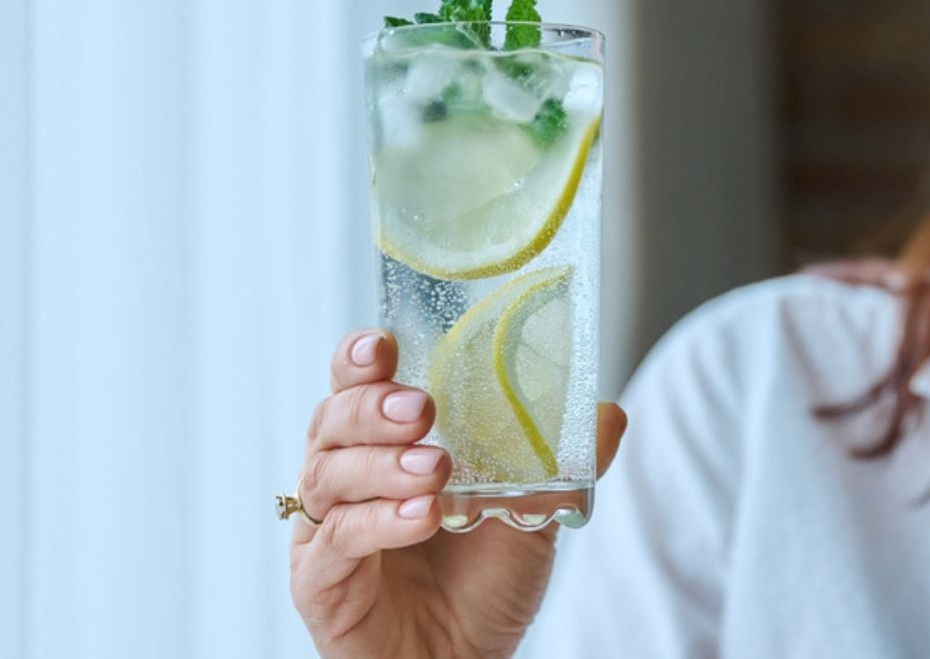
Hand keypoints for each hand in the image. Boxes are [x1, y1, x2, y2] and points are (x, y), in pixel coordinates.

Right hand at [289, 329, 628, 657]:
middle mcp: (344, 479)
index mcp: (382, 446)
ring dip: (384, 465)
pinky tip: (422, 518)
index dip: (360, 360)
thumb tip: (611, 413)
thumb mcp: (531, 513)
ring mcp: (324, 530)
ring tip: (436, 470)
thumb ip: (562, 463)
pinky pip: (335, 541)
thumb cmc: (483, 584)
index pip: (354, 386)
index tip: (384, 345)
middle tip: (420, 409)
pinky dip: (378, 524)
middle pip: (331, 421)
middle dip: (372, 408)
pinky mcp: (319, 582)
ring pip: (329, 476)